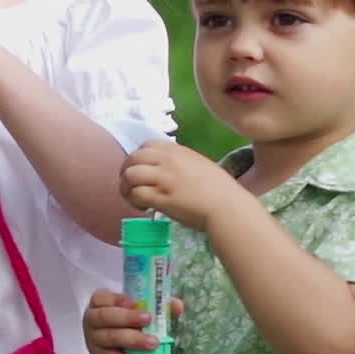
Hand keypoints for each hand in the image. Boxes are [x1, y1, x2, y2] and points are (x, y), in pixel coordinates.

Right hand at [83, 288, 183, 353]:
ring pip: (110, 337)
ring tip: (154, 343)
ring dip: (133, 339)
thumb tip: (177, 305)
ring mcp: (94, 341)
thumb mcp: (140, 318)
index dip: (117, 298)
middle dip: (127, 317)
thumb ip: (158, 308)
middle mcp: (92, 320)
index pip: (102, 297)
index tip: (135, 302)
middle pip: (104, 316)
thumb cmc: (130, 330)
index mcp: (100, 304)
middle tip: (148, 319)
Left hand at [120, 139, 236, 231]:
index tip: (141, 170)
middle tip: (130, 186)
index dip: (138, 158)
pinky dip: (133, 200)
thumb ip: (181, 162)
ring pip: (130, 175)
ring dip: (126, 187)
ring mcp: (164, 178)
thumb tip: (165, 168)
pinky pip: (136, 193)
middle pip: (133, 158)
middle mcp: (168, 161)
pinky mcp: (161, 197)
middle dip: (126, 172)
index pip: (146, 145)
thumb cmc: (221, 191)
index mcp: (178, 151)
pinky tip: (142, 207)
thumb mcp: (200, 165)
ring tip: (133, 198)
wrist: (228, 208)